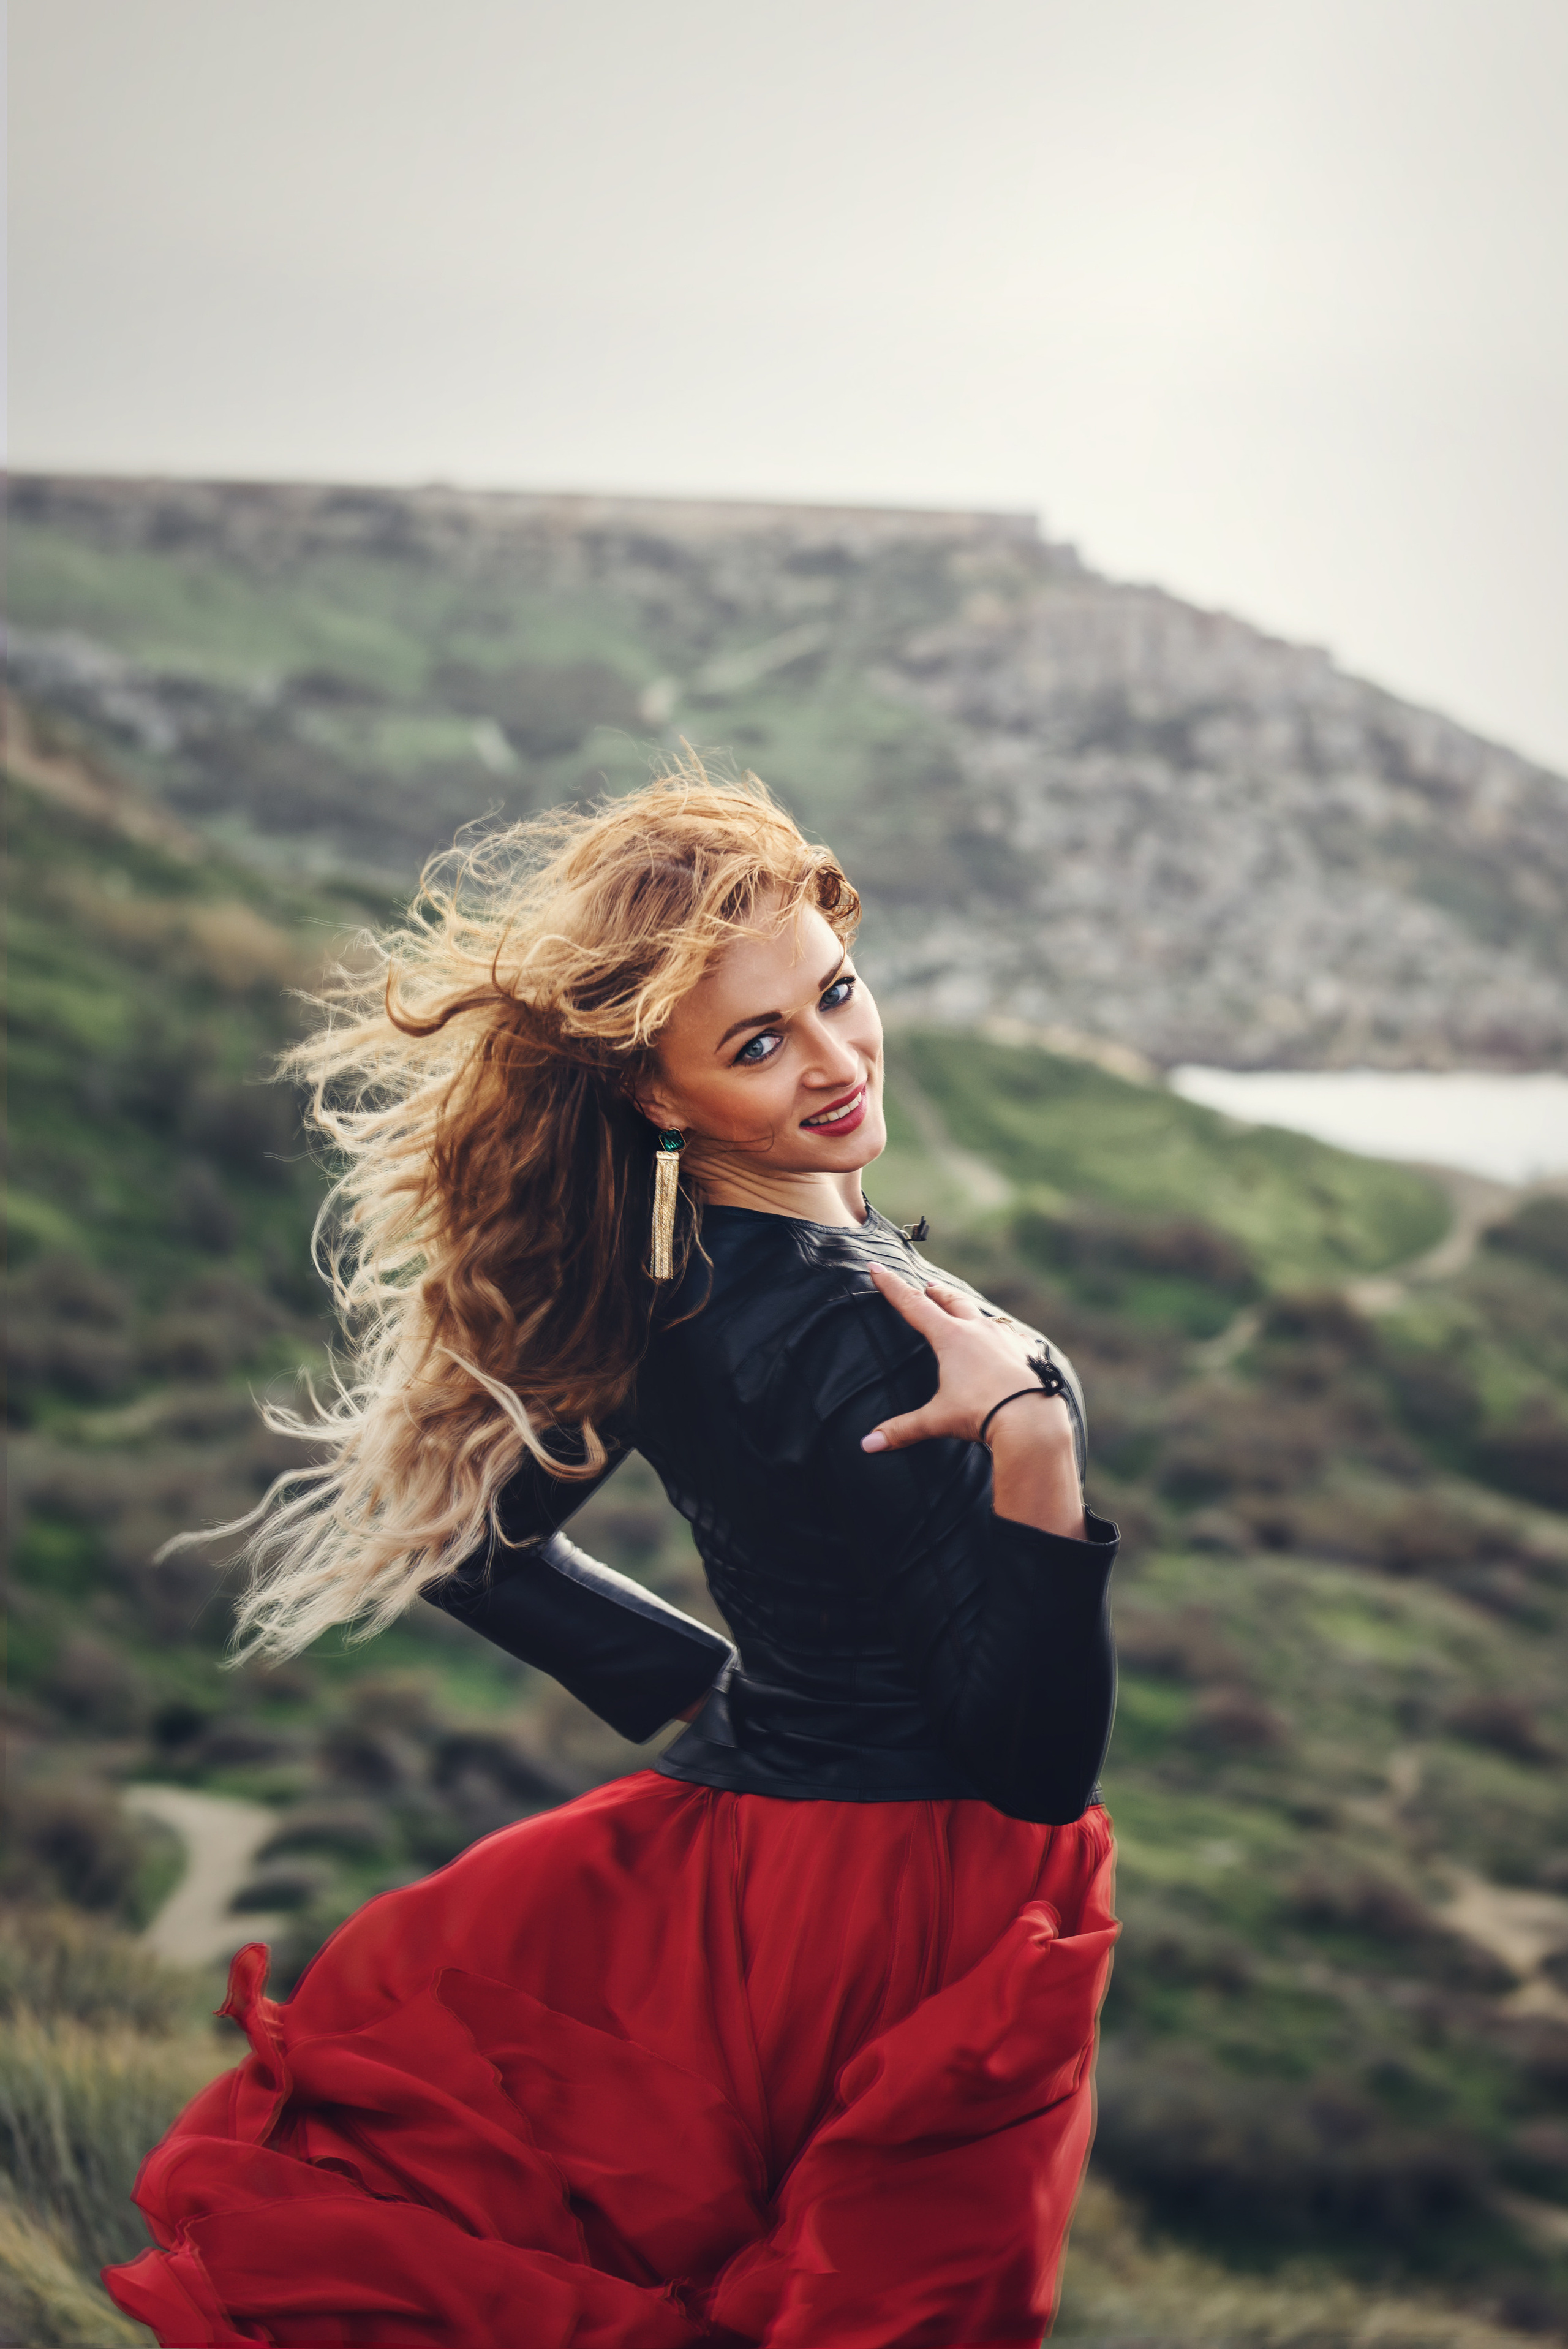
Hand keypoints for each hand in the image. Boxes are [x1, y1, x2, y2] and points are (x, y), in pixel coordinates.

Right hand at [858, 1264, 1084, 1537]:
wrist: (1032, 1419)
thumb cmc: (982, 1415)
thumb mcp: (937, 1420)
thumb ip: (902, 1430)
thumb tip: (867, 1445)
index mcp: (951, 1338)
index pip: (913, 1305)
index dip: (891, 1286)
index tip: (877, 1267)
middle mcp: (978, 1330)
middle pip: (952, 1302)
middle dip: (936, 1293)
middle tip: (929, 1287)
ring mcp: (1005, 1337)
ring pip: (984, 1316)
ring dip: (971, 1312)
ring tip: (966, 1313)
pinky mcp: (1027, 1350)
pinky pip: (1013, 1336)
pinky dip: (1003, 1335)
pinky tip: (1006, 1341)